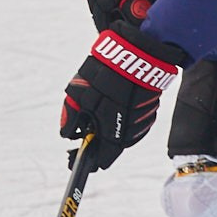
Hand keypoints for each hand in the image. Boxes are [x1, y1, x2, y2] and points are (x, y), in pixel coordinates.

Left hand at [58, 25, 183, 169]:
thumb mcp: (78, 95)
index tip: (75, 157)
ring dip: (109, 126)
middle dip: (97, 139)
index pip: (101, 161)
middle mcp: (129, 133)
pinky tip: (114, 101)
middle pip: (111, 147)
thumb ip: (70, 118)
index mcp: (112, 134)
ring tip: (99, 106)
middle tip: (84, 125)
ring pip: (121, 133)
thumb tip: (67, 134)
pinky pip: (132, 121)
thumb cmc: (105, 75)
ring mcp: (141, 122)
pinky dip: (121, 116)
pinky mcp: (149, 111)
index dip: (86, 160)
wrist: (137, 56)